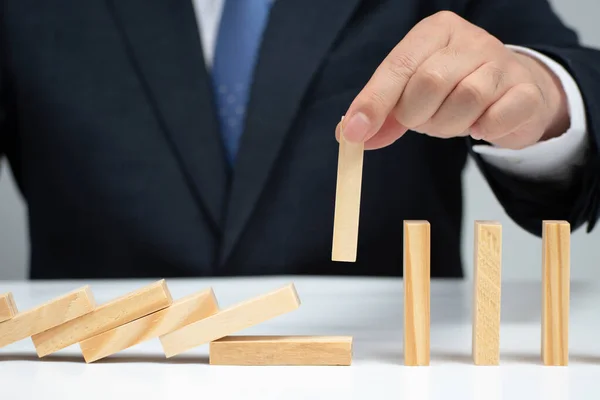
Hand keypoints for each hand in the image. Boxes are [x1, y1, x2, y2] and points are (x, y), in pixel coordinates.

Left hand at [336, 11, 568, 149]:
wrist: (513, 93)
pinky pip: (498, 117)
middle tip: (424, 121)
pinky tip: (481, 126)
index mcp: (435, 32)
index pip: (398, 66)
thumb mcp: (412, 95)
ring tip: (452, 122)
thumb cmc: (454, 89)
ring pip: (466, 99)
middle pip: (430, 82)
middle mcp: (470, 39)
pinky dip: (484, 130)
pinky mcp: (526, 90)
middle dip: (418, 116)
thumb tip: (352, 136)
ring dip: (449, 126)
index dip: (374, 102)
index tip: (354, 134)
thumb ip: (382, 113)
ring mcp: (502, 62)